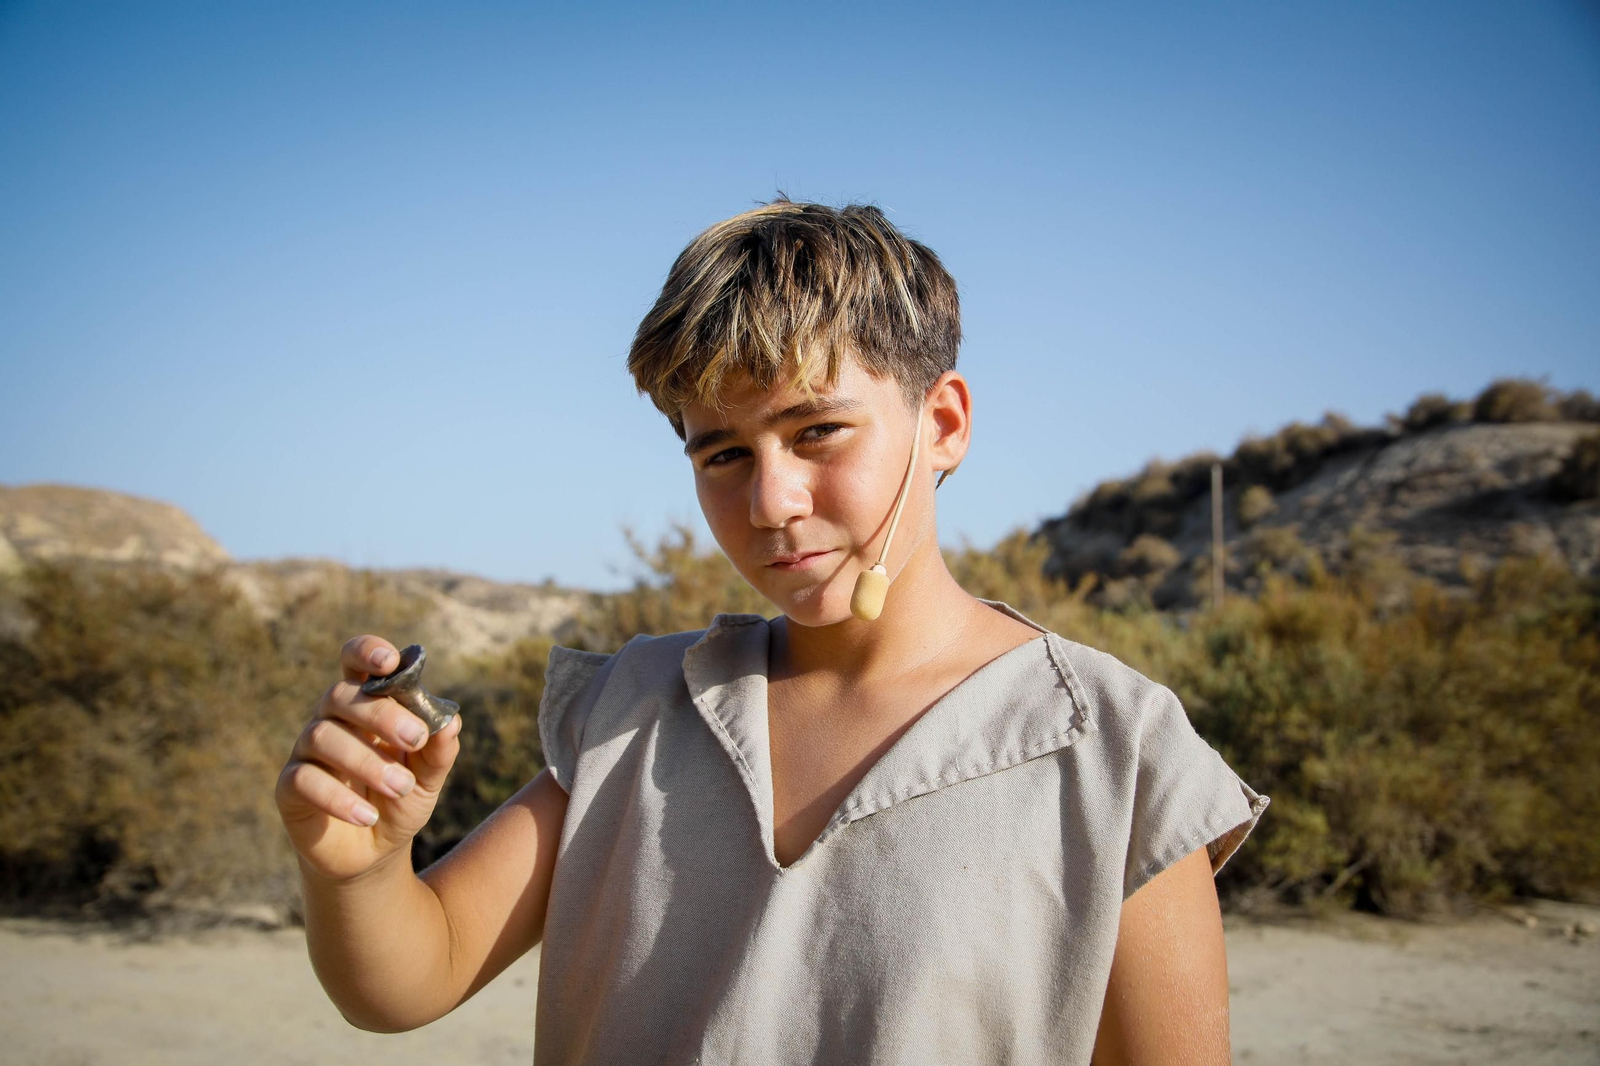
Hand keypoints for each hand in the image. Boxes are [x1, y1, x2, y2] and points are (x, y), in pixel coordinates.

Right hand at [275, 635, 463, 883]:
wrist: (375, 852)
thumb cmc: (401, 798)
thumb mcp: (429, 777)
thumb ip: (439, 749)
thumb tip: (451, 721)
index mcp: (365, 704)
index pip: (355, 662)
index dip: (366, 652)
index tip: (389, 660)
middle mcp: (331, 719)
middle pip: (341, 695)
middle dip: (380, 714)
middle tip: (415, 739)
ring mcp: (306, 750)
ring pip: (322, 736)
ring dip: (366, 761)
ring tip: (401, 787)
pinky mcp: (289, 787)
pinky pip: (304, 779)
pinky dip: (338, 798)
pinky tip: (368, 816)